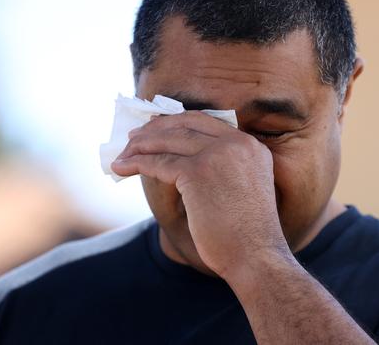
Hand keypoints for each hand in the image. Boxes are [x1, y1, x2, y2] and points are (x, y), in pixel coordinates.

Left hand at [111, 111, 290, 278]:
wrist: (256, 256)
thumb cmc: (247, 233)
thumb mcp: (244, 187)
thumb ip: (225, 167)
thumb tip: (185, 161)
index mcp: (250, 145)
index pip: (205, 122)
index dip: (176, 123)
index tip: (156, 128)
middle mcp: (236, 143)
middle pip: (185, 126)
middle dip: (155, 130)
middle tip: (134, 138)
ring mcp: (217, 155)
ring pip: (169, 141)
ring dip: (141, 147)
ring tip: (123, 154)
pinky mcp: (198, 172)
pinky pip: (159, 162)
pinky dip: (137, 164)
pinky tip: (122, 168)